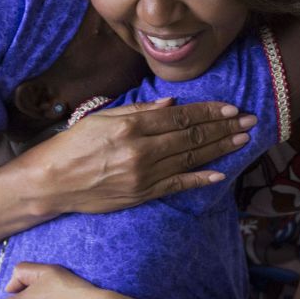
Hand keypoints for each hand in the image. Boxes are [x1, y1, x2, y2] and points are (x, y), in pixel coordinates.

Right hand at [25, 98, 255, 214]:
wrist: (50, 183)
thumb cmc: (72, 145)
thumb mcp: (101, 117)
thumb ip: (138, 109)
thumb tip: (171, 103)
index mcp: (131, 126)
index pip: (181, 117)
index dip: (209, 112)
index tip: (231, 107)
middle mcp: (141, 151)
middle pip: (192, 137)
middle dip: (224, 127)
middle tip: (249, 121)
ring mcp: (143, 175)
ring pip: (191, 159)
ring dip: (220, 149)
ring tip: (242, 140)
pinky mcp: (142, 195)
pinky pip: (177, 185)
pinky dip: (200, 179)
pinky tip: (220, 173)